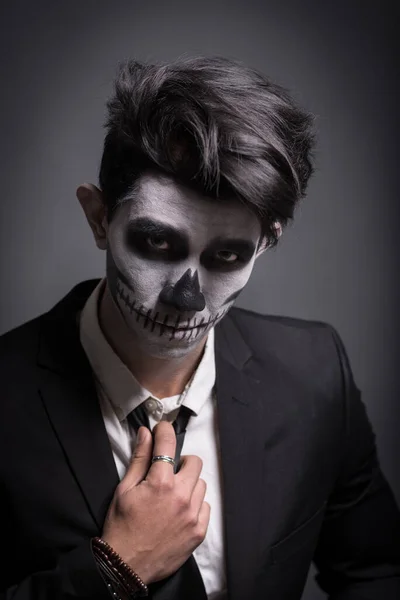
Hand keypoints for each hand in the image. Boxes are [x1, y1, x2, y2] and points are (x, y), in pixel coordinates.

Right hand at [101, 421, 210, 584]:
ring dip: (189, 484)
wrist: (125, 565)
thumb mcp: (125, 489)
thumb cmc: (121, 526)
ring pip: (201, 484)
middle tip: (168, 471)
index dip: (164, 430)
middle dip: (181, 461)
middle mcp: (181, 496)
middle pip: (194, 462)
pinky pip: (205, 507)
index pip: (168, 443)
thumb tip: (145, 434)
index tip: (162, 429)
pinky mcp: (198, 531)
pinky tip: (180, 511)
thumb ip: (139, 458)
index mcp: (160, 483)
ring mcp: (192, 515)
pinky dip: (195, 505)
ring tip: (172, 495)